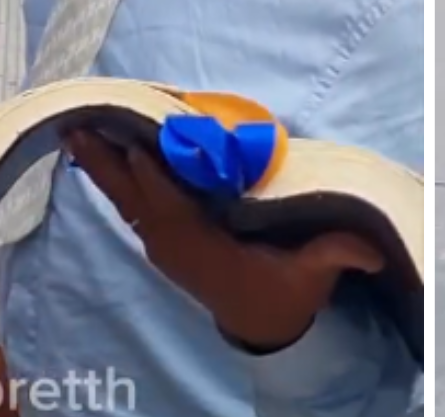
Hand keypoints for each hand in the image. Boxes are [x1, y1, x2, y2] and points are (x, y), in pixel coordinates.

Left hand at [64, 131, 383, 351]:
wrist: (262, 322)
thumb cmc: (286, 290)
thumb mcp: (314, 275)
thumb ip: (336, 255)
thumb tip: (370, 247)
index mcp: (209, 251)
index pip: (175, 211)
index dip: (155, 180)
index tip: (134, 146)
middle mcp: (176, 246)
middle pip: (135, 199)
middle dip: (109, 162)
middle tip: (81, 123)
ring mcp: (163, 244)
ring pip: (125, 199)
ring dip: (99, 164)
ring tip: (74, 127)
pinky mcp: (160, 238)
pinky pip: (129, 203)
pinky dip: (110, 177)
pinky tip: (93, 152)